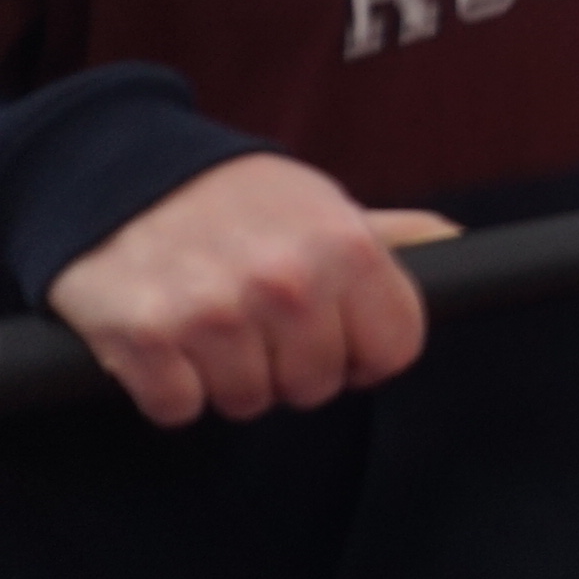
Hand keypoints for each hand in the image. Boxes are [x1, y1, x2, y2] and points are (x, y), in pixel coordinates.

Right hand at [47, 153, 457, 427]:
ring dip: (230, 377)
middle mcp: (287, 283)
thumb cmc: (235, 196)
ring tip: (215, 325)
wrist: (120, 170)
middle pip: (317, 385)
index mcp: (345, 248)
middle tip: (263, 324)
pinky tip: (171, 340)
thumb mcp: (324, 202)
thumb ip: (392, 234)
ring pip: (249, 402)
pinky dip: (173, 386)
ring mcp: (214, 314)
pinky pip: (180, 408)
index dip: (366, 351)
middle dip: (292, 366)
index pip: (395, 348)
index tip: (340, 337)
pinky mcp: (146, 341)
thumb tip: (458, 241)